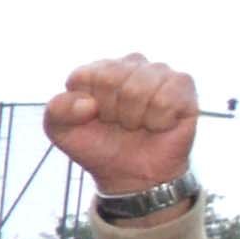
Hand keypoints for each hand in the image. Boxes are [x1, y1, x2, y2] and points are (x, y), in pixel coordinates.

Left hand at [47, 56, 204, 196]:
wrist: (132, 174)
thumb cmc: (98, 146)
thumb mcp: (61, 131)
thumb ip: (57, 111)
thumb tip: (88, 103)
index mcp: (97, 70)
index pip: (83, 76)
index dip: (86, 107)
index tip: (94, 119)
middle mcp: (129, 64)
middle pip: (110, 79)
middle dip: (111, 112)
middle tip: (119, 123)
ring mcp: (158, 71)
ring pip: (137, 90)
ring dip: (134, 118)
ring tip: (138, 124)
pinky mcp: (183, 84)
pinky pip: (165, 100)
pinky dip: (158, 121)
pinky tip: (159, 124)